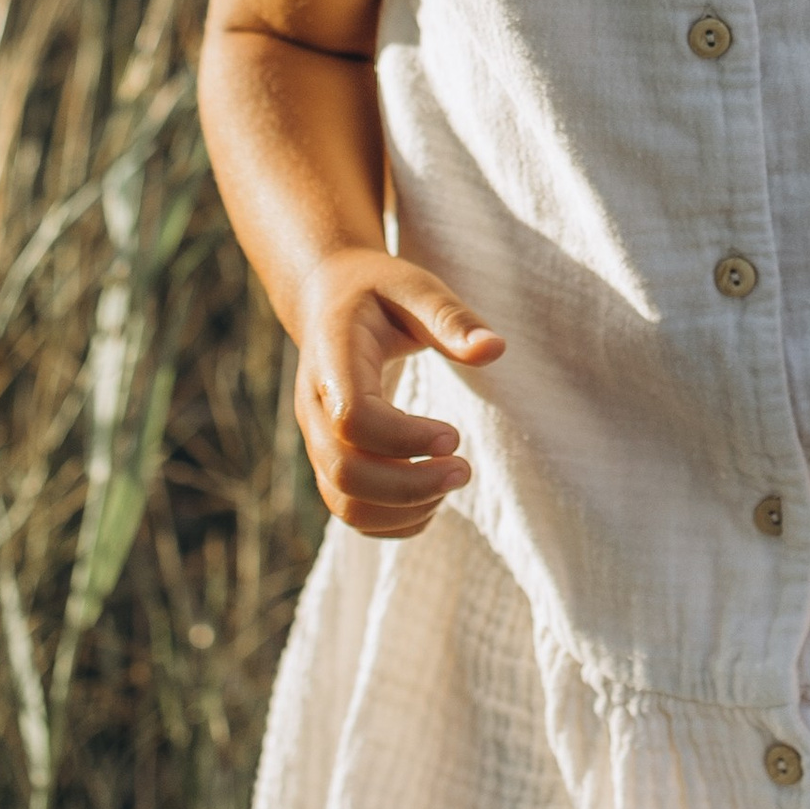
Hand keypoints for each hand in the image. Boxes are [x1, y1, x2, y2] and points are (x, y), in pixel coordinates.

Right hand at [293, 249, 504, 538]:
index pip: (352, 418)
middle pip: (346, 472)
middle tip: (464, 470)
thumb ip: (450, 317)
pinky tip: (433, 500)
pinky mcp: (330, 460)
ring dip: (404, 509)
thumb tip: (495, 349)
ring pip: (344, 501)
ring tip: (452, 481)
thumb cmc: (378, 292)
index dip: (403, 438)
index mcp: (332, 359)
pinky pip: (349, 512)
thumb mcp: (415, 286)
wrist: (328, 300)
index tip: (454, 435)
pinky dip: (393, 522)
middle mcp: (314, 407)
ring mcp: (318, 439)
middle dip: (411, 485)